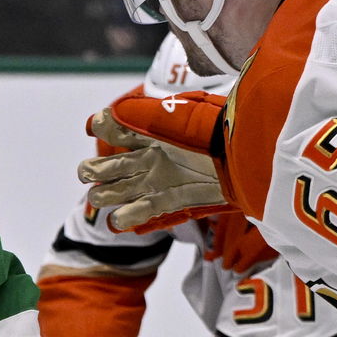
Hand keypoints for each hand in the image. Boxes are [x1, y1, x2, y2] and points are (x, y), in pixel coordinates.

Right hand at [78, 90, 229, 232]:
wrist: (245, 157)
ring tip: (102, 197)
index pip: (116, 129)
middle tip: (92, 173)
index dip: (102, 127)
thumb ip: (141, 116)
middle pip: (106, 166)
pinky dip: (126, 218)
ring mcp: (157, 181)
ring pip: (116, 191)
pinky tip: (117, 220)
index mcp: (150, 133)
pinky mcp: (168, 202)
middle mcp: (149, 158)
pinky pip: (140, 211)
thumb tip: (104, 116)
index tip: (97, 126)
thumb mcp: (177, 117)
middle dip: (93, 170)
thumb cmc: (213, 133)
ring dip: (105, 195)